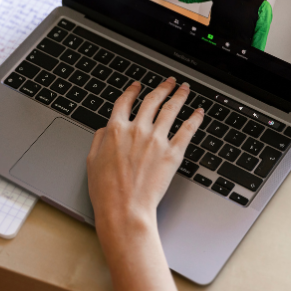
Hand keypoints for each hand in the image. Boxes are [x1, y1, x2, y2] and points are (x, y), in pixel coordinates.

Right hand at [86, 77, 203, 232]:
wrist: (124, 209)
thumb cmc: (106, 191)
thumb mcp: (91, 161)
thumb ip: (98, 140)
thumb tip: (104, 130)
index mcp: (116, 130)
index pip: (124, 102)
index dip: (132, 91)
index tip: (137, 86)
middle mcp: (137, 130)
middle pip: (152, 101)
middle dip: (162, 87)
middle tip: (168, 81)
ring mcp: (156, 140)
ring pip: (171, 109)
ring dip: (179, 95)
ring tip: (184, 88)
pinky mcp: (172, 153)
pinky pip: (187, 130)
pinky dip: (195, 118)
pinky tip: (199, 112)